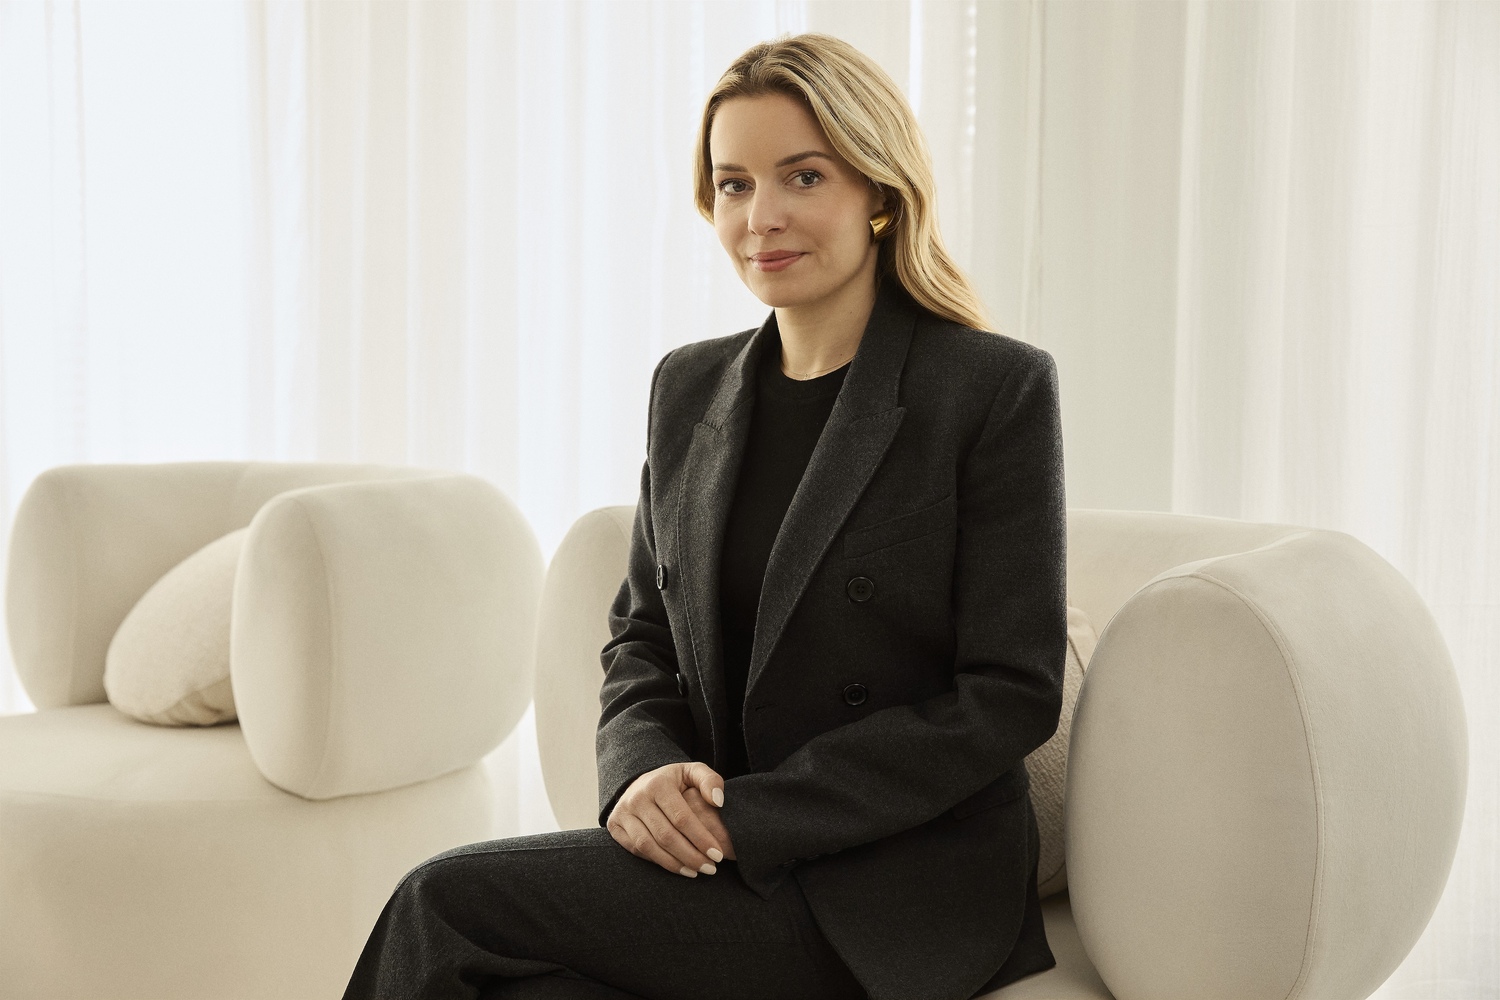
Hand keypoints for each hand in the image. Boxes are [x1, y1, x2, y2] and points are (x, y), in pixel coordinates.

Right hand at [607, 762, 734, 876]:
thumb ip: (710, 781)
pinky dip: (657, 862)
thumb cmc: (675, 781)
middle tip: (711, 868)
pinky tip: (677, 867)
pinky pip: (637, 850)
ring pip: (649, 846)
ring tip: (695, 872)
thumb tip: (718, 801)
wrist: (641, 782)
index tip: (718, 854)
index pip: (681, 817)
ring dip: (674, 864)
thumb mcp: (693, 772)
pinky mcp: (615, 826)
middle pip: (665, 835)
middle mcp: (637, 797)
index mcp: (659, 784)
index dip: (701, 838)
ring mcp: (623, 812)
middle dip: (691, 856)